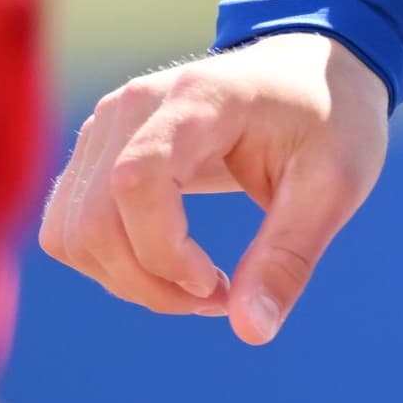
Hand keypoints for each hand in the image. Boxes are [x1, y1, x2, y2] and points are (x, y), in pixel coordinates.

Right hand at [40, 31, 388, 344]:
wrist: (308, 70)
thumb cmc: (329, 121)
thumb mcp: (333, 186)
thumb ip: (289, 257)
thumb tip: (250, 332)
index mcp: (199, 99)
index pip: (137, 179)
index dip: (164, 250)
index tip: (216, 282)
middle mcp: (134, 106)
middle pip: (94, 219)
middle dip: (149, 284)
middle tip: (219, 298)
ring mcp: (106, 126)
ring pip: (71, 232)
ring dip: (127, 281)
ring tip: (200, 285)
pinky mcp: (95, 152)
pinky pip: (68, 227)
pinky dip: (109, 265)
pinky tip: (169, 265)